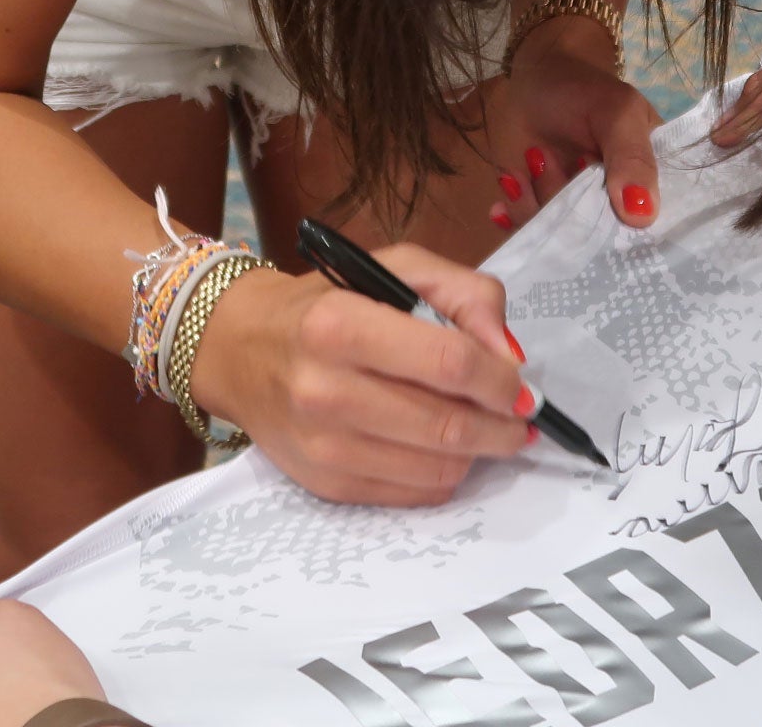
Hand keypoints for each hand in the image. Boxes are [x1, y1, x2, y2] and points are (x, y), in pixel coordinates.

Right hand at [188, 246, 533, 506]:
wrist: (240, 350)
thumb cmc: (327, 302)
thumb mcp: (394, 268)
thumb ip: (464, 293)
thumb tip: (510, 355)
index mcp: (341, 324)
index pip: (448, 363)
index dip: (500, 380)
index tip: (521, 386)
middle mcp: (325, 389)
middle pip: (446, 424)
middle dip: (501, 426)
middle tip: (520, 418)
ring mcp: (322, 445)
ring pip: (436, 467)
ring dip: (477, 453)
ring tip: (486, 430)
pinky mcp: (325, 483)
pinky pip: (412, 494)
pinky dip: (444, 475)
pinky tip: (444, 449)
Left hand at [490, 14, 663, 230]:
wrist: (537, 77)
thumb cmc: (586, 90)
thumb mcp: (618, 115)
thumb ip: (632, 159)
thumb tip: (642, 217)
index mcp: (650, 186)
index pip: (656, 230)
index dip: (636, 239)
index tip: (609, 221)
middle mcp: (615, 209)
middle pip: (601, 243)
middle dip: (572, 215)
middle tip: (554, 166)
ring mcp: (574, 212)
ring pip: (559, 236)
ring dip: (538, 199)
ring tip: (535, 155)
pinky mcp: (539, 209)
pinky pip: (529, 230)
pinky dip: (514, 212)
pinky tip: (511, 181)